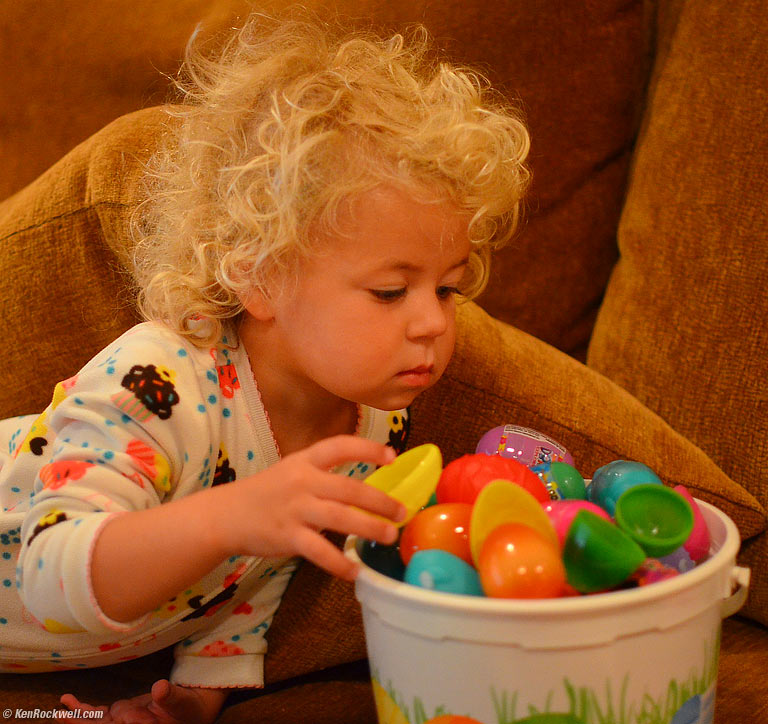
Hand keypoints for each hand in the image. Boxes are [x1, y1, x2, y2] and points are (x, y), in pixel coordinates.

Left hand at [60, 680, 226, 723]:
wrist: (189, 710)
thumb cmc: (188, 709)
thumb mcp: (182, 702)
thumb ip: (171, 697)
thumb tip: (159, 688)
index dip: (102, 723)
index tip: (89, 716)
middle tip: (58, 716)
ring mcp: (120, 723)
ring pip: (92, 723)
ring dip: (74, 717)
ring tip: (57, 710)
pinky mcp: (118, 715)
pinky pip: (96, 714)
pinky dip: (82, 709)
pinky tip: (68, 702)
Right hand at [208, 435, 406, 579]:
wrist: (225, 515)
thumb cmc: (266, 493)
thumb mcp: (292, 472)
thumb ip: (323, 476)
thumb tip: (365, 491)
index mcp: (305, 461)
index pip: (340, 446)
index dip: (368, 449)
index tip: (392, 456)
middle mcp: (302, 481)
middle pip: (349, 488)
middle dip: (380, 501)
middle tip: (402, 512)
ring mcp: (295, 509)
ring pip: (341, 518)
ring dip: (369, 528)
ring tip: (389, 536)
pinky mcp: (287, 537)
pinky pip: (319, 551)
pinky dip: (339, 563)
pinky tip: (354, 571)